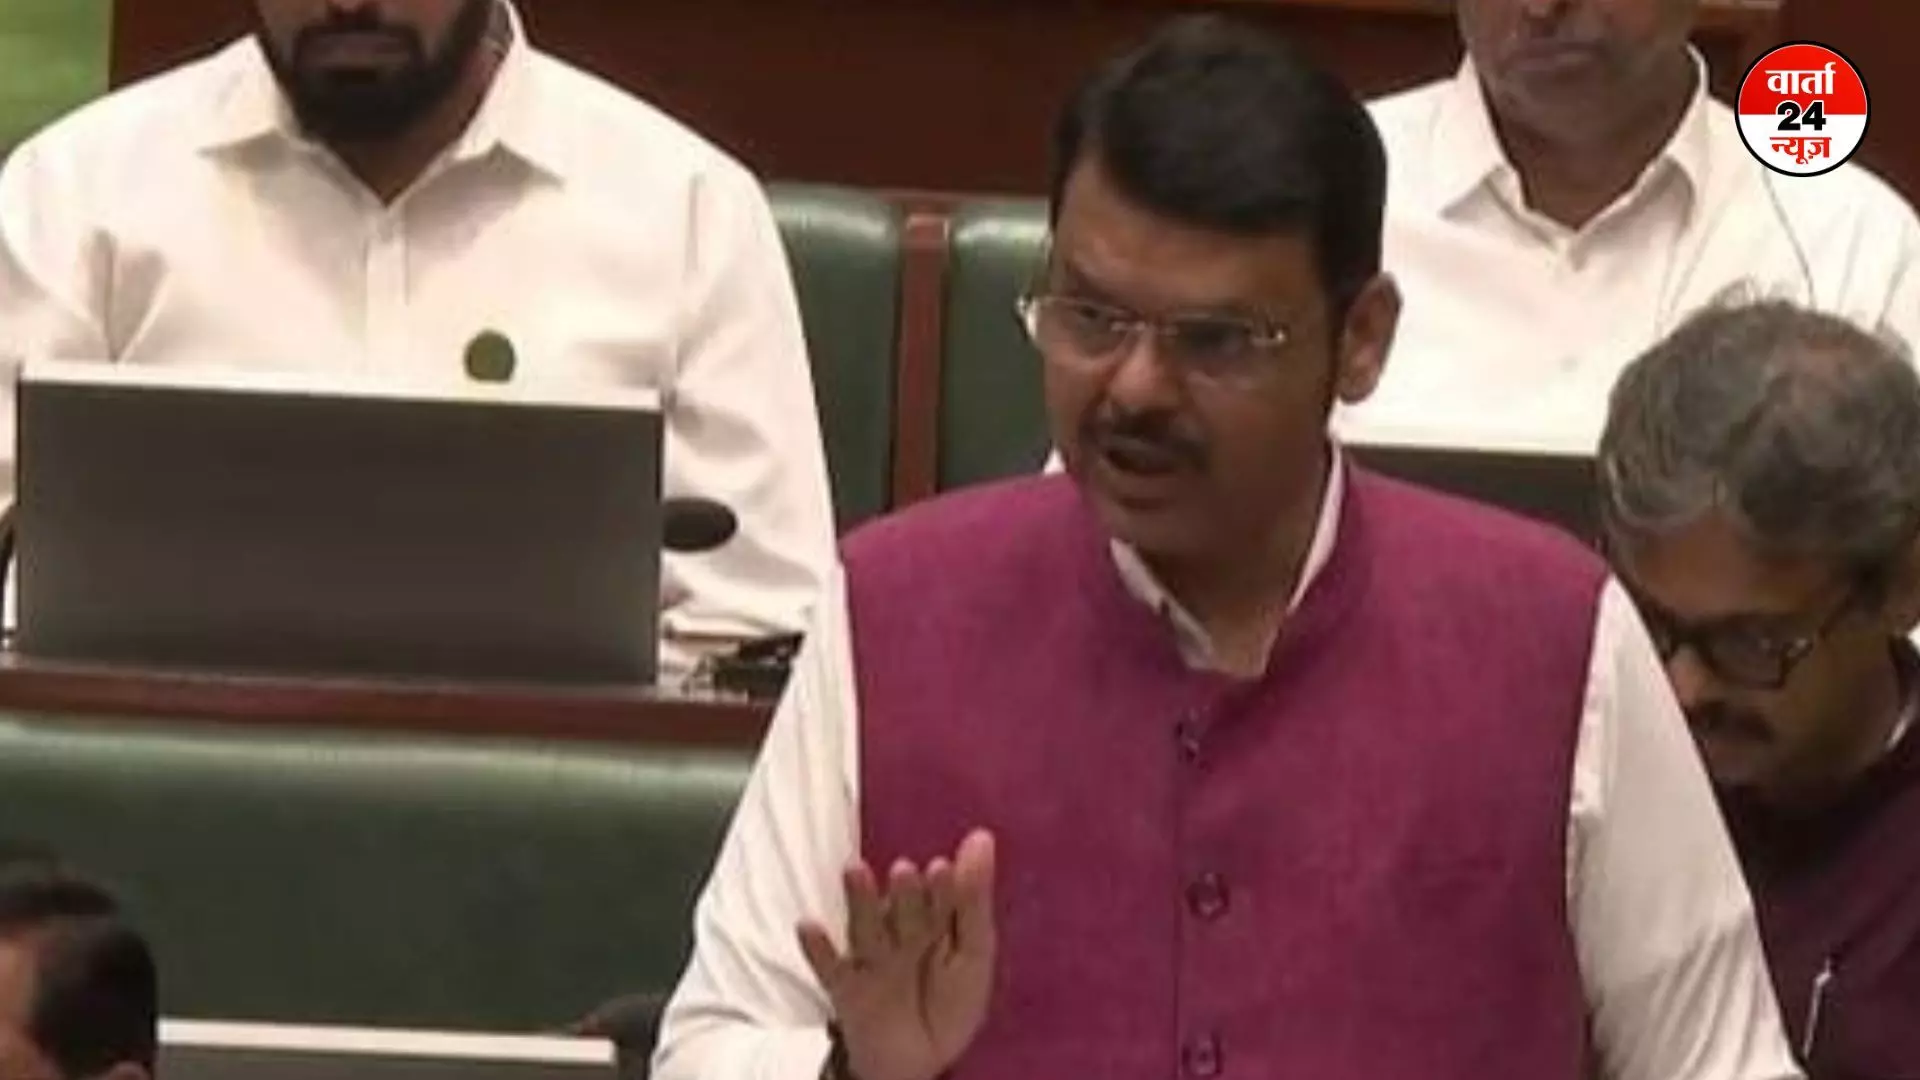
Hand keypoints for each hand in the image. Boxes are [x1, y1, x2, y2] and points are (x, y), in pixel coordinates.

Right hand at [798, 830, 996, 1079]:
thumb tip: (983, 835)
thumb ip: (974, 899)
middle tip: (905, 871)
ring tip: (855, 870)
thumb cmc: (951, 1002)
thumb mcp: (973, 953)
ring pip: (867, 929)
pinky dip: (819, 949)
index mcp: (933, 920)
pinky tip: (807, 926)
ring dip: (861, 901)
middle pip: (903, 912)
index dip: (941, 887)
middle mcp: (900, 934)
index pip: (939, 899)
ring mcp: (872, 960)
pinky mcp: (847, 989)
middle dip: (905, 894)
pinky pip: (830, 969)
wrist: (920, 1061)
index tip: (942, 868)